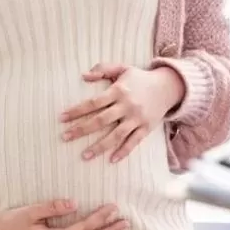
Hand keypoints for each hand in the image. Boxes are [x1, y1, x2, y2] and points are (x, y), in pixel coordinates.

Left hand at [60, 63, 184, 162]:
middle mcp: (127, 106)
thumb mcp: (122, 68)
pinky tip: (111, 160)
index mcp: (118, 91)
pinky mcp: (146, 128)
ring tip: (84, 156)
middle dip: (81, 130)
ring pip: (116, 135)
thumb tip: (83, 76)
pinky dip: (123, 151)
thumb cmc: (140, 78)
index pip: (93, 103)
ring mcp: (137, 118)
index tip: (62, 118)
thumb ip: (103, 69)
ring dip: (99, 146)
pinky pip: (134, 142)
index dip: (77, 110)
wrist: (168, 87)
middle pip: (100, 120)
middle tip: (64, 137)